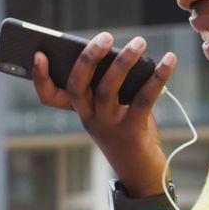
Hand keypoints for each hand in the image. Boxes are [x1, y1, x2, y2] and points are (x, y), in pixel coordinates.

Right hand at [32, 32, 176, 194]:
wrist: (142, 173)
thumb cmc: (128, 132)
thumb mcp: (114, 108)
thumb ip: (114, 83)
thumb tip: (127, 52)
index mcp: (80, 110)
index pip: (49, 96)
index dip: (39, 77)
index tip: (39, 54)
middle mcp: (89, 118)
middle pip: (78, 84)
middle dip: (88, 57)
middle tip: (105, 36)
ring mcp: (108, 126)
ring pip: (108, 88)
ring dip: (124, 61)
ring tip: (139, 41)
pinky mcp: (132, 132)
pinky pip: (143, 98)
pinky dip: (158, 76)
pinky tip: (169, 60)